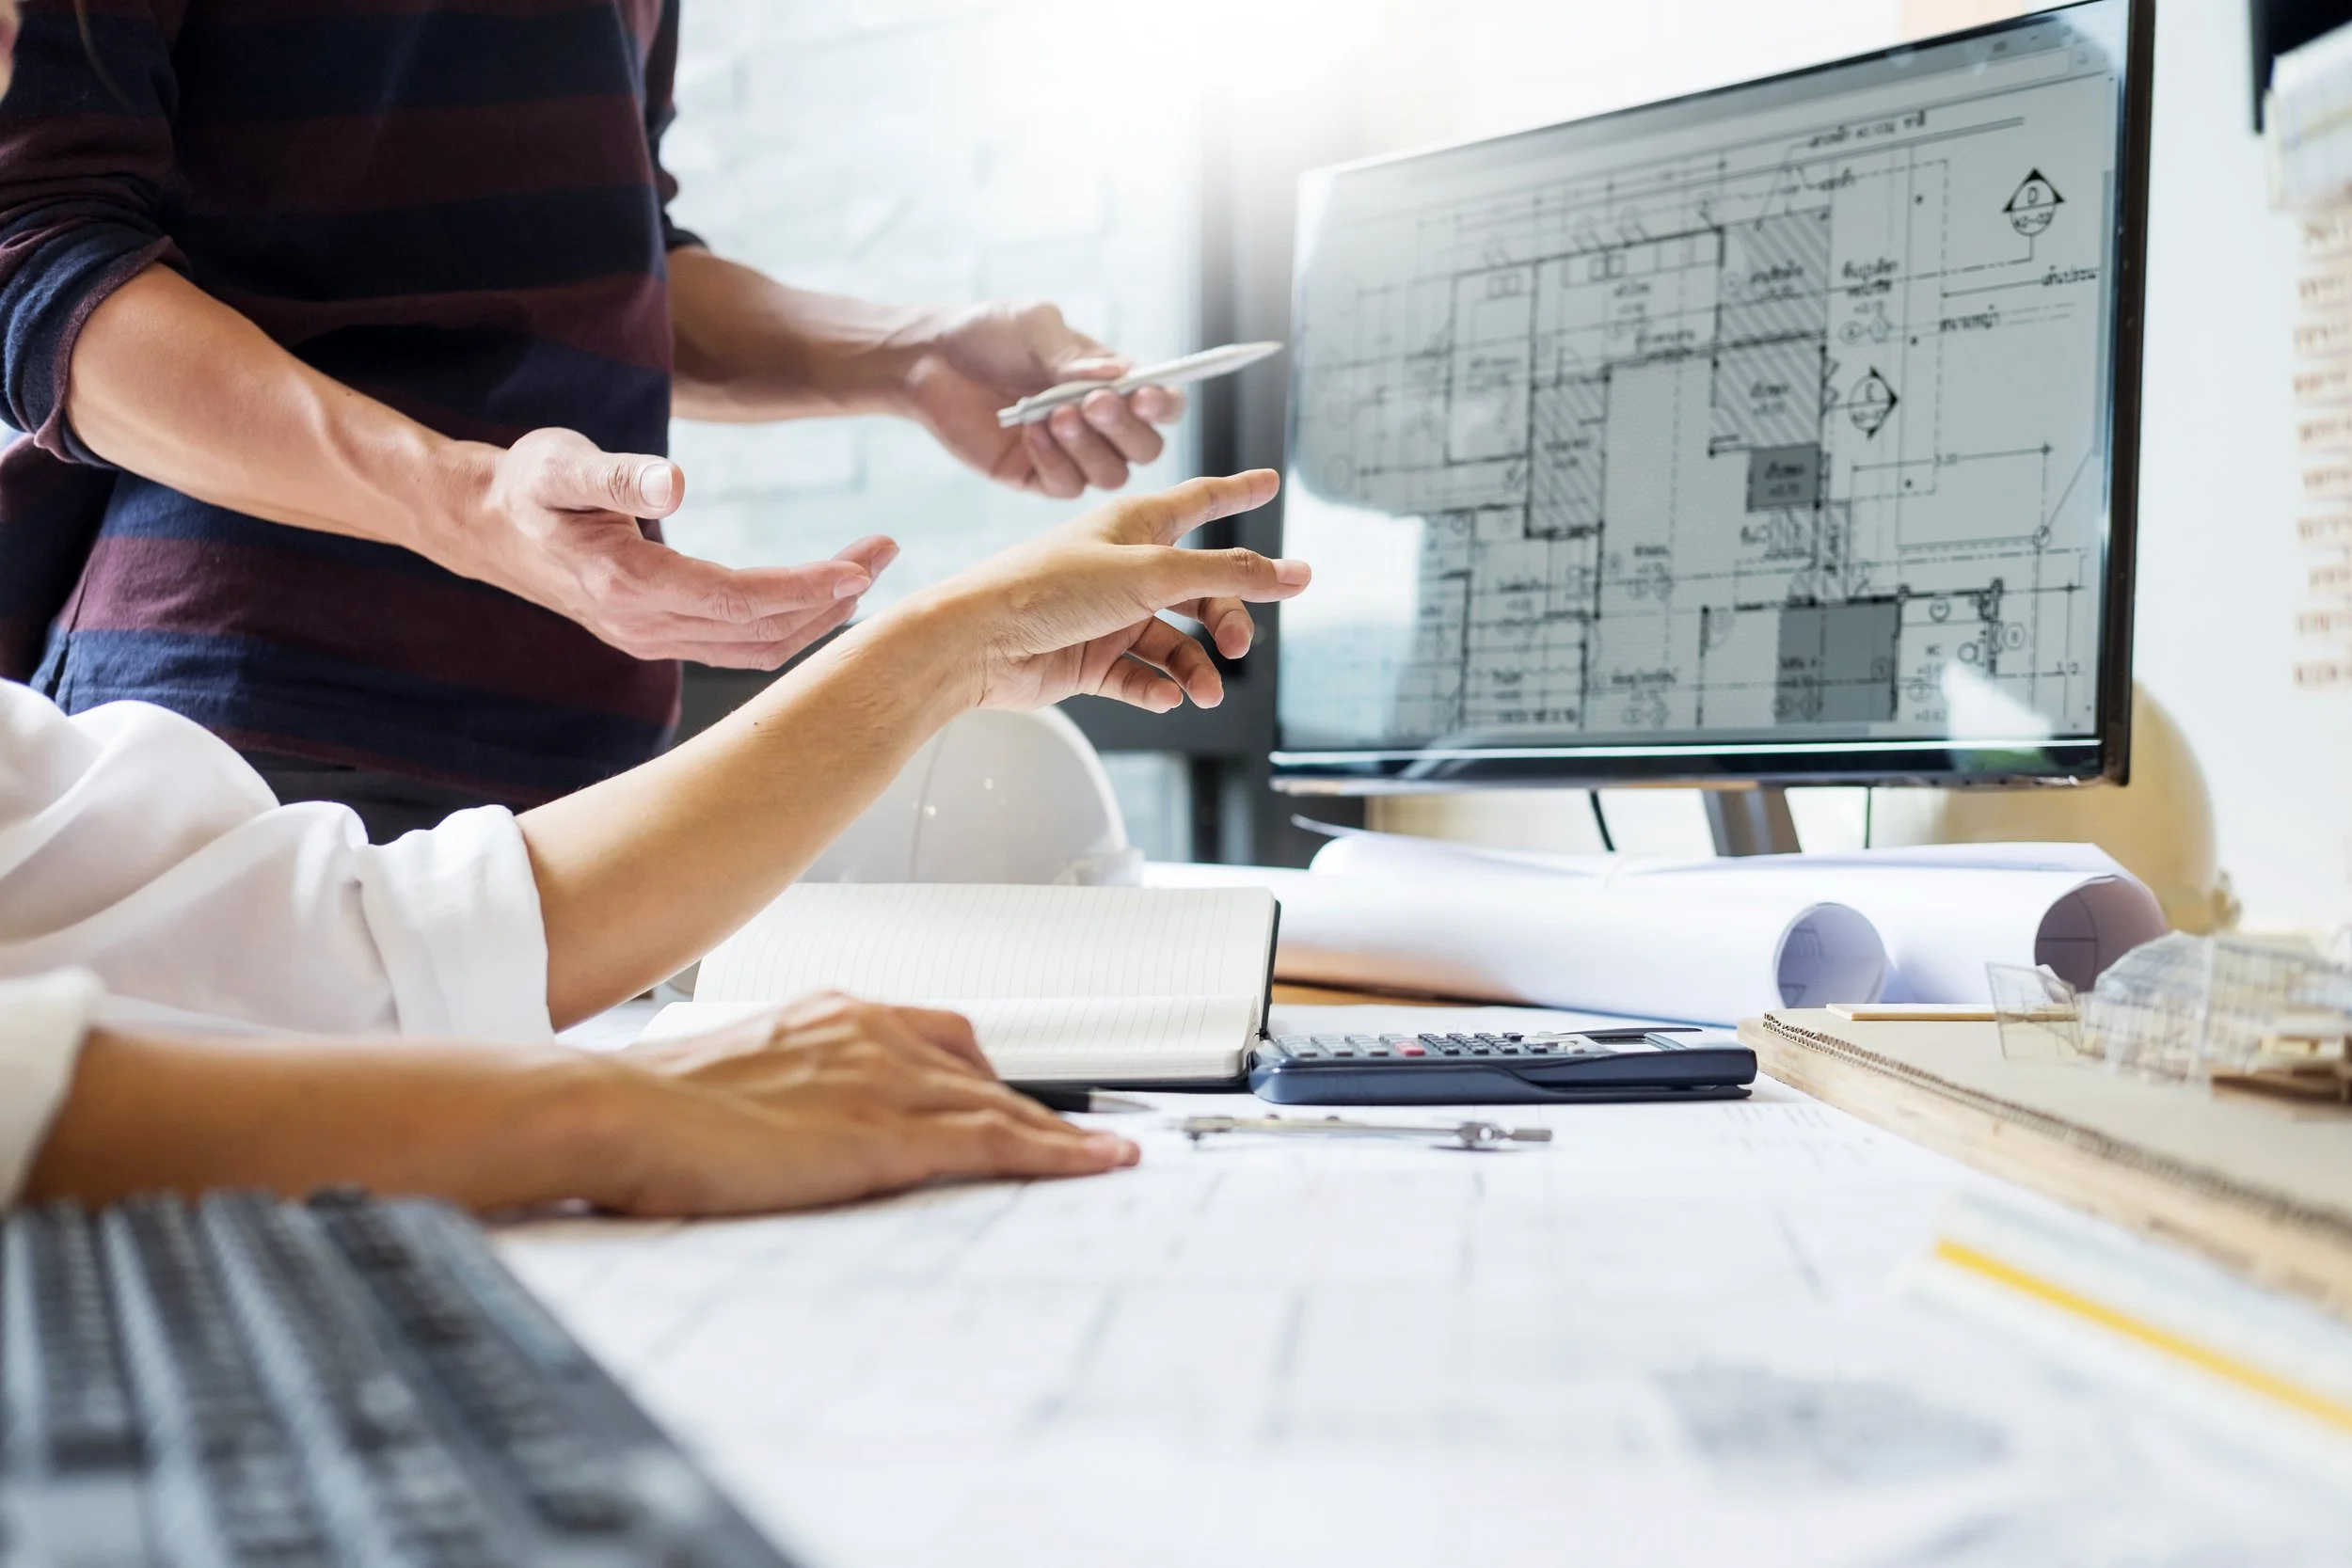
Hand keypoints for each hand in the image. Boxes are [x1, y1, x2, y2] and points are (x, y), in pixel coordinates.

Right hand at [458, 428, 897, 667]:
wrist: (481, 525)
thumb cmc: (526, 484)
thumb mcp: (560, 463)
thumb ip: (616, 473)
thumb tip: (674, 480)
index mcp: (632, 588)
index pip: (742, 601)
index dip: (806, 588)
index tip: (860, 565)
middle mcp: (646, 627)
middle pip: (762, 630)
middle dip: (832, 596)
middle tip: (885, 550)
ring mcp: (651, 640)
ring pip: (755, 647)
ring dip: (817, 615)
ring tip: (865, 570)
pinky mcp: (656, 637)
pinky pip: (737, 646)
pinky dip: (787, 626)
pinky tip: (819, 597)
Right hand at [609, 992, 1137, 1215]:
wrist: (613, 1110)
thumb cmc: (647, 1106)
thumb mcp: (731, 1079)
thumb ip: (776, 1090)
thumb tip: (778, 1122)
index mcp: (828, 1014)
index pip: (933, 1035)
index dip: (978, 1074)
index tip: (1004, 1095)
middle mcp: (867, 1033)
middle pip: (977, 1069)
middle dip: (1026, 1103)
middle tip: (1067, 1136)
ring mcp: (880, 1080)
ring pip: (1000, 1104)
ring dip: (1059, 1133)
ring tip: (1103, 1157)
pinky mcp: (884, 1136)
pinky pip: (994, 1143)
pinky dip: (1055, 1153)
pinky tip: (1091, 1164)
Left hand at [898, 303, 1183, 498]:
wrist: (931, 358)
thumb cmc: (991, 333)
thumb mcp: (1035, 327)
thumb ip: (1072, 356)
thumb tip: (1116, 376)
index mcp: (1114, 384)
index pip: (1162, 405)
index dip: (1164, 406)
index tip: (1146, 394)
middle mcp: (1101, 425)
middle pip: (1146, 449)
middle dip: (1125, 429)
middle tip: (1092, 403)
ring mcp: (1072, 455)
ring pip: (1112, 475)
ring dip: (1089, 446)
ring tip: (1054, 413)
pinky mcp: (1037, 477)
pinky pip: (1066, 487)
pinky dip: (1053, 460)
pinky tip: (1029, 429)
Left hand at [898, 469, 1305, 713]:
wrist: (975, 643)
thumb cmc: (1045, 588)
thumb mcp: (1150, 573)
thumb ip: (1227, 574)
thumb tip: (1293, 573)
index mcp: (1134, 526)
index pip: (1199, 502)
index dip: (1237, 492)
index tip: (1268, 482)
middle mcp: (1124, 568)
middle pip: (1200, 589)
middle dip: (1225, 617)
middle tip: (1237, 645)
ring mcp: (1107, 616)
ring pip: (1174, 643)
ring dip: (1195, 668)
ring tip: (1203, 691)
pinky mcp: (1089, 659)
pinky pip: (1140, 677)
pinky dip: (1157, 689)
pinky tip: (1166, 697)